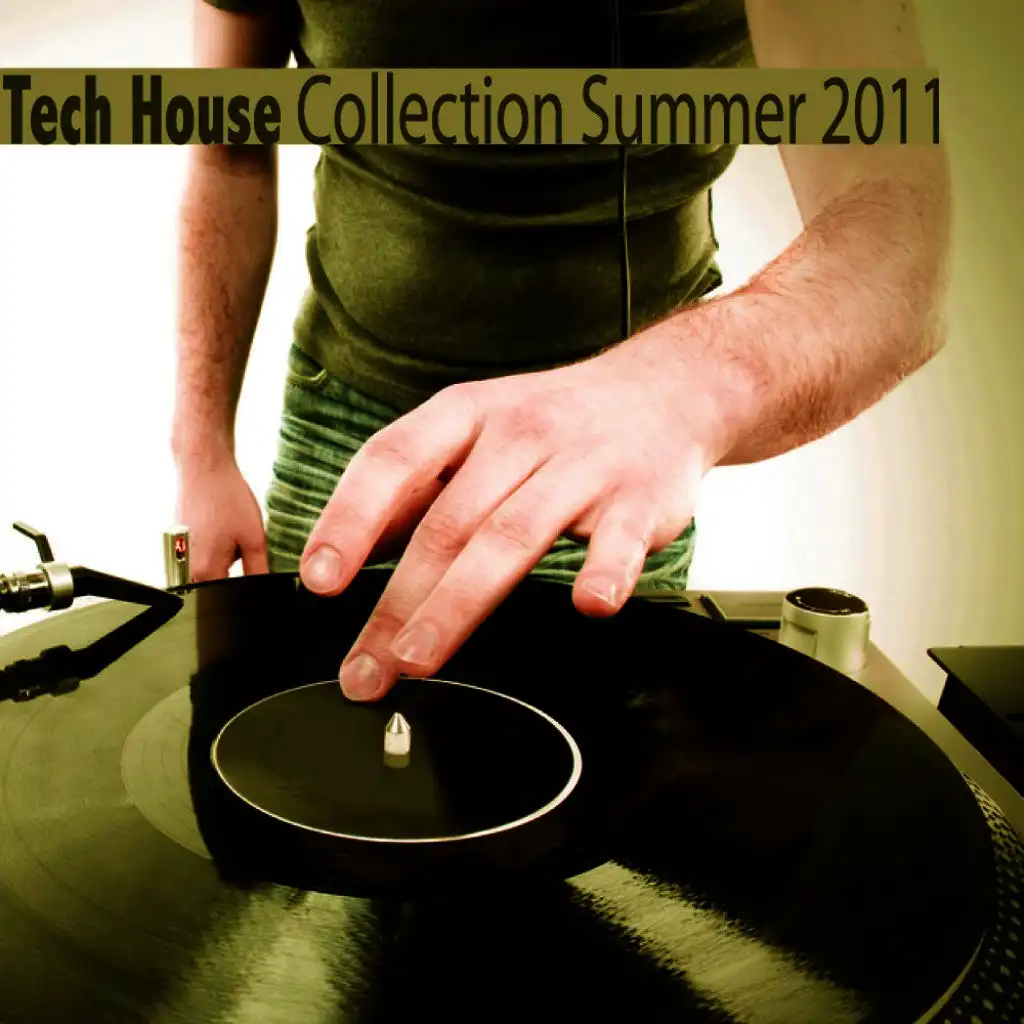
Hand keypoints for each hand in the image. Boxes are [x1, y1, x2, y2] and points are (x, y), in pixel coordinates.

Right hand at [175, 455, 268, 580]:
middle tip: (239, 539)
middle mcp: (185, 568)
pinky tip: (221, 524)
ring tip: (229, 528)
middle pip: (218, 585)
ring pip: (211, 569)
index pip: (228, 598)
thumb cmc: (226, 499)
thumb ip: (258, 571)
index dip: (247, 589)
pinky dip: (216, 543)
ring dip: (226, 556)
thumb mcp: (254, 539)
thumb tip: (265, 591)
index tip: (251, 564)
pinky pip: (203, 554)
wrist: (204, 468)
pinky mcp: (180, 543)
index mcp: (204, 572)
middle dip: (235, 569)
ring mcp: (180, 555)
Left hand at [299, 327, 735, 699]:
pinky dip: (604, 571)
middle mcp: (519, 434)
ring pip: (511, 537)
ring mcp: (582, 465)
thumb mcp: (476, 427)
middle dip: (396, 602)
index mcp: (468, 414)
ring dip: (459, 603)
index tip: (319, 581)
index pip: (393, 460)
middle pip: (446, 523)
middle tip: (365, 668)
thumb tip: (346, 549)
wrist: (664, 389)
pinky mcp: (639, 498)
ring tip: (419, 659)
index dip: (349, 519)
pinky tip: (589, 605)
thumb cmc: (554, 421)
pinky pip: (619, 538)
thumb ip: (417, 486)